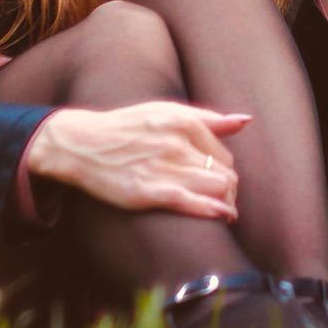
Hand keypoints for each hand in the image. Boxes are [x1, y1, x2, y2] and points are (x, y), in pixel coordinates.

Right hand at [24, 102, 247, 220]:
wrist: (82, 143)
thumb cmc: (126, 127)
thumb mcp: (166, 112)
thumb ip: (208, 118)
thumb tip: (245, 121)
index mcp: (184, 122)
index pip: (224, 154)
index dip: (227, 172)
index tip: (222, 183)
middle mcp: (178, 144)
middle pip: (225, 173)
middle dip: (230, 191)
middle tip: (225, 201)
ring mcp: (164, 168)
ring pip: (216, 188)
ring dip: (226, 203)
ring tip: (225, 212)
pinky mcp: (149, 192)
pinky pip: (192, 203)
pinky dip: (213, 210)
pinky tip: (222, 216)